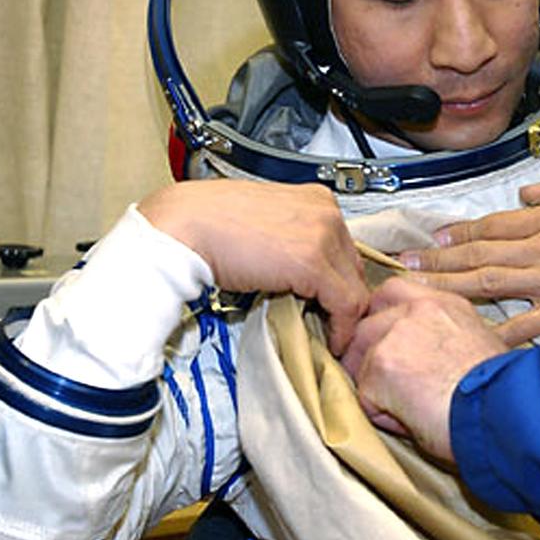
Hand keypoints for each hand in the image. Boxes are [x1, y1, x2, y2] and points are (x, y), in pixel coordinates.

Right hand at [138, 179, 366, 353]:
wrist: (184, 228)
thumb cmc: (211, 225)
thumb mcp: (267, 223)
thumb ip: (293, 241)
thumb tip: (304, 273)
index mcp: (316, 199)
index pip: (345, 248)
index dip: (340, 282)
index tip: (331, 305)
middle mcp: (327, 212)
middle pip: (354, 267)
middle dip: (343, 299)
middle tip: (330, 325)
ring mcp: (323, 235)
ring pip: (355, 288)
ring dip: (343, 317)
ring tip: (327, 335)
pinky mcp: (313, 263)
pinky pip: (345, 304)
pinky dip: (340, 329)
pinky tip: (329, 340)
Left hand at [342, 278, 508, 462]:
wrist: (502, 411)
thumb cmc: (502, 392)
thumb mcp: (480, 344)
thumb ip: (445, 336)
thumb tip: (427, 357)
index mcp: (444, 303)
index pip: (393, 292)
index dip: (382, 319)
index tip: (388, 344)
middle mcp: (417, 309)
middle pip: (367, 323)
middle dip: (369, 355)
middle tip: (391, 384)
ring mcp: (395, 334)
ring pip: (360, 359)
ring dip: (375, 386)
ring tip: (408, 407)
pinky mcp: (381, 366)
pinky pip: (365, 396)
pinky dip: (381, 414)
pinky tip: (411, 420)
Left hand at [398, 176, 539, 345]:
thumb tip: (523, 197)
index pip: (496, 223)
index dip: (460, 231)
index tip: (434, 238)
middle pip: (481, 252)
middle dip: (439, 258)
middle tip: (404, 263)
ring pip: (489, 283)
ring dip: (448, 285)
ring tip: (418, 289)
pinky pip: (521, 326)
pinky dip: (492, 332)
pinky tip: (464, 338)